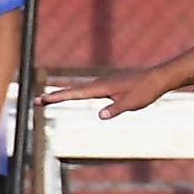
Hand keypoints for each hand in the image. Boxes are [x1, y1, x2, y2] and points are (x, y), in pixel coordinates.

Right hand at [37, 67, 170, 119]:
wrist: (158, 78)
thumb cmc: (146, 91)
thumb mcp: (133, 103)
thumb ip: (116, 109)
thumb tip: (100, 115)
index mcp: (103, 87)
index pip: (76, 93)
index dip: (58, 97)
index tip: (43, 99)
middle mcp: (100, 83)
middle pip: (72, 90)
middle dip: (53, 96)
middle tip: (35, 101)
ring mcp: (104, 84)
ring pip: (78, 89)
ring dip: (62, 94)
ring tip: (46, 99)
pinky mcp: (109, 86)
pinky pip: (87, 90)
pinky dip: (75, 93)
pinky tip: (72, 96)